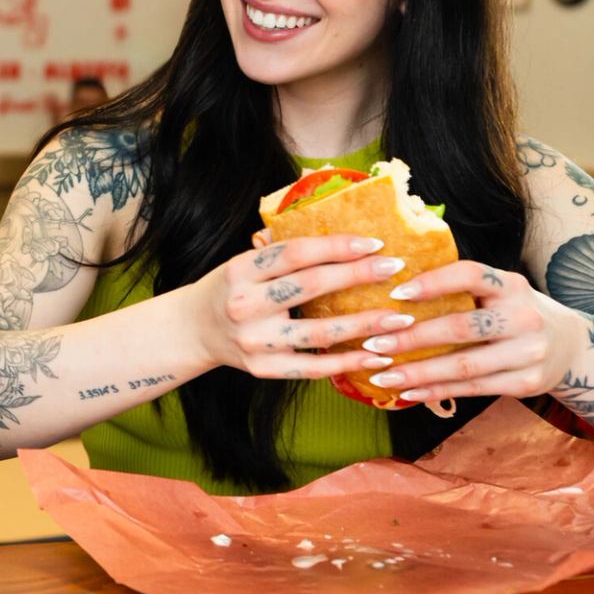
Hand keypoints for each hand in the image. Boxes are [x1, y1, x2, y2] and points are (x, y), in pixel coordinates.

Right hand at [189, 234, 414, 380]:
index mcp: (241, 270)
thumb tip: (334, 223)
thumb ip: (279, 247)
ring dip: (364, 324)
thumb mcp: (242, 261)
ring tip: (400, 318)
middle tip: (394, 269)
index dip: (336, 246)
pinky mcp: (265, 370)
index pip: (295, 253)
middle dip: (357, 275)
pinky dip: (348, 362)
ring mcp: (255, 341)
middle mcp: (245, 305)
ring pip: (319, 332)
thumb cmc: (229, 289)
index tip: (373, 243)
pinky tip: (377, 355)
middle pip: (310, 286)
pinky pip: (314, 367)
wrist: (193, 330)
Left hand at [347, 261, 586, 405]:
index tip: (395, 293)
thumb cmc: (515, 313)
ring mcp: (529, 353)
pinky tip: (408, 393)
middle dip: (412, 337)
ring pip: (464, 365)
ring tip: (382, 375)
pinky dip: (437, 392)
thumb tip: (395, 286)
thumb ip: (463, 288)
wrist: (572, 347)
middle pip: (460, 327)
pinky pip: (473, 389)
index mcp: (512, 285)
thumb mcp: (501, 291)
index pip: (470, 275)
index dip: (433, 283)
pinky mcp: (527, 383)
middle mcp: (524, 317)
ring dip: (418, 373)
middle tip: (374, 343)